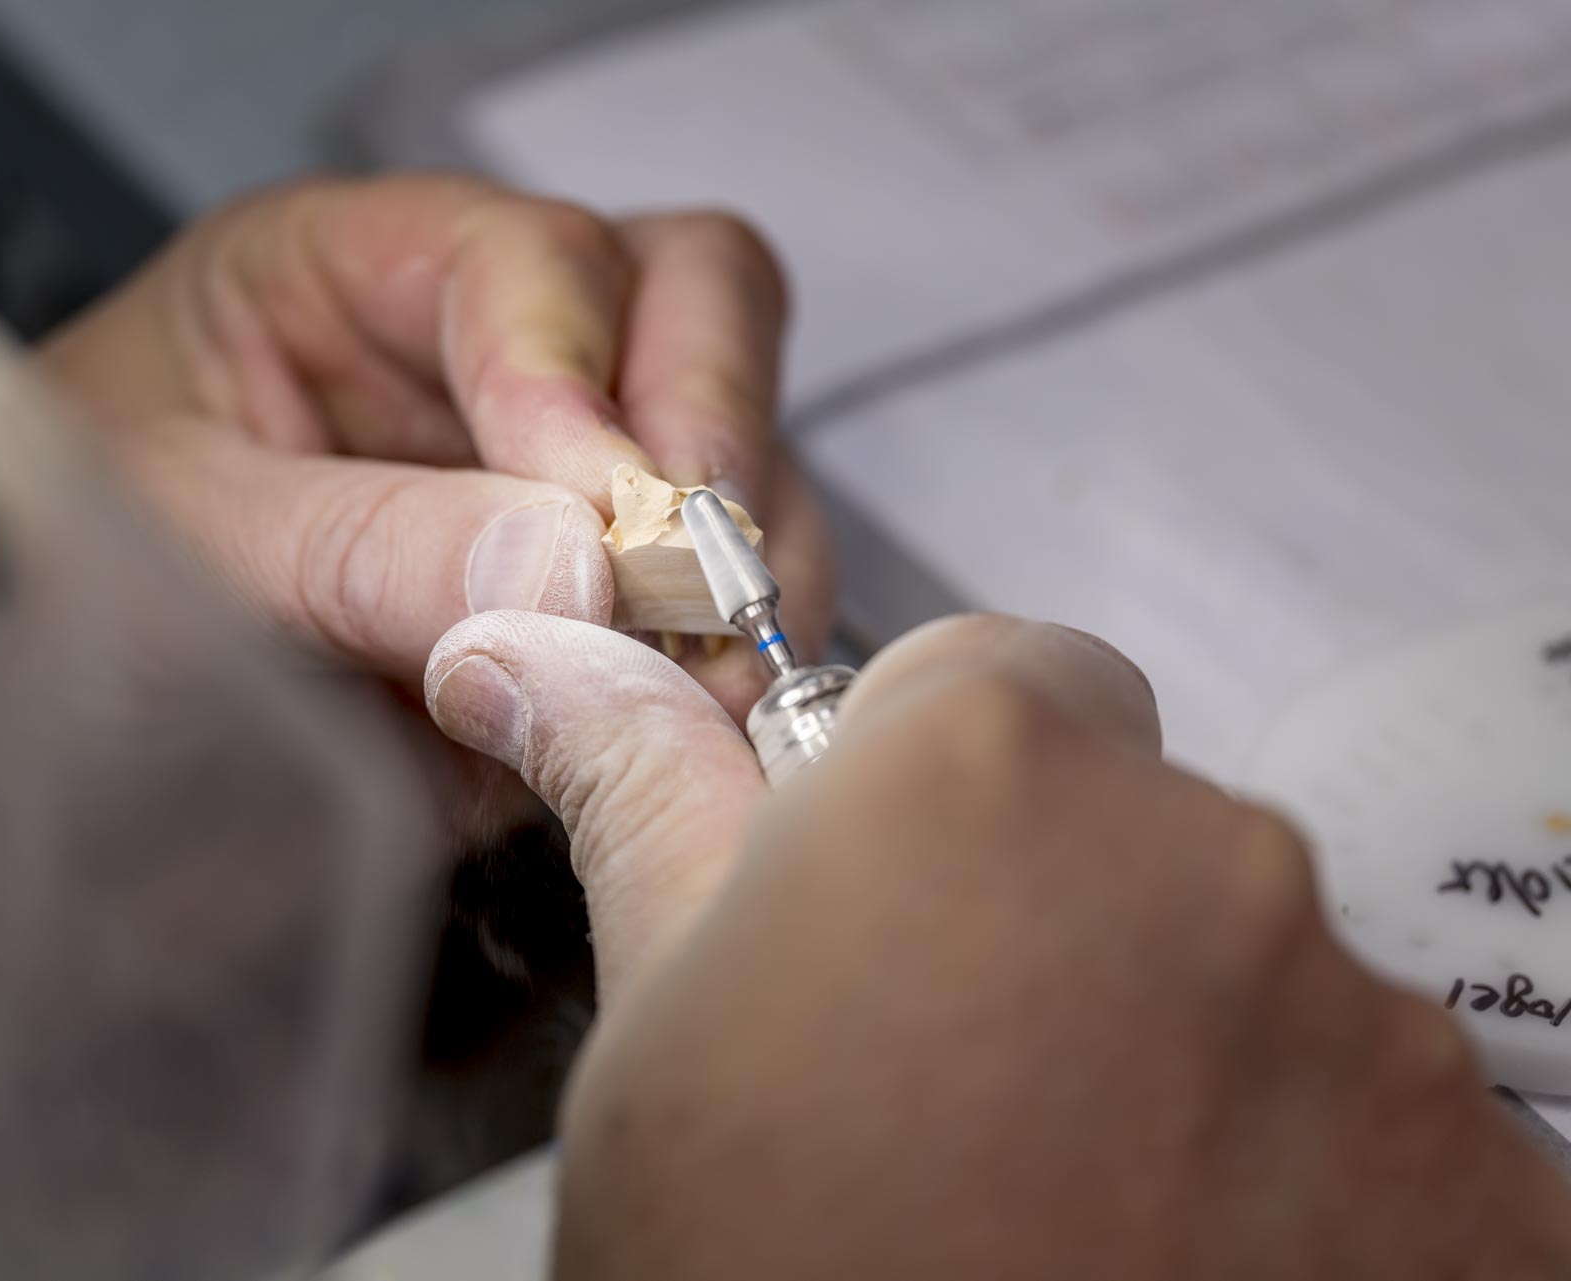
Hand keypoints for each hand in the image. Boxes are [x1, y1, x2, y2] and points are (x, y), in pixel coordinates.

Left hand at [41, 175, 829, 733]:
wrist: (30, 756)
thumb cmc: (40, 587)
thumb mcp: (164, 545)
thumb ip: (352, 545)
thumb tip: (562, 567)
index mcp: (349, 279)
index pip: (528, 256)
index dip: (575, 372)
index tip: (591, 511)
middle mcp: (477, 366)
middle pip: (691, 303)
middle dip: (708, 433)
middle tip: (687, 570)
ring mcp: (550, 497)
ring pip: (741, 462)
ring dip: (742, 569)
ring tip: (689, 676)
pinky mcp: (590, 626)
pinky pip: (724, 613)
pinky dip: (728, 667)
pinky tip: (685, 722)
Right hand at [425, 611, 1570, 1277]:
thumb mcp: (662, 1030)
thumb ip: (638, 790)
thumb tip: (523, 653)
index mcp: (980, 773)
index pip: (1006, 676)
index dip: (936, 794)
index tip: (899, 905)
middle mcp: (1212, 858)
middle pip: (1143, 825)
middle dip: (1062, 920)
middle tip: (955, 1088)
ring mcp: (1375, 1034)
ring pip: (1268, 973)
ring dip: (1190, 1055)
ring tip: (1067, 1206)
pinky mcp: (1494, 1191)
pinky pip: (1389, 1124)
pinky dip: (1310, 1181)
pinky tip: (1185, 1266)